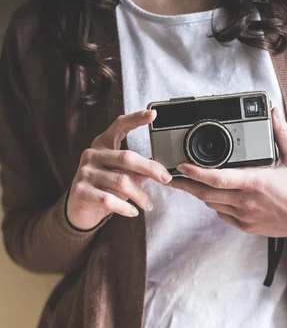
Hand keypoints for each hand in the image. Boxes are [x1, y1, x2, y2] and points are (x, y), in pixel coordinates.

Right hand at [67, 110, 171, 230]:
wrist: (79, 209)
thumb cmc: (104, 189)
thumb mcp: (121, 176)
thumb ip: (137, 170)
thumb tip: (162, 171)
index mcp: (103, 145)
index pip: (119, 126)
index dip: (136, 119)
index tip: (153, 114)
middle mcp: (92, 155)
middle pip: (127, 157)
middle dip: (150, 168)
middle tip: (166, 178)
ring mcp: (85, 172)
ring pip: (121, 181)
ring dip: (140, 195)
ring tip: (148, 205)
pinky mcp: (81, 191)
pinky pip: (109, 199)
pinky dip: (125, 207)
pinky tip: (133, 212)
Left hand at [169, 107, 286, 240]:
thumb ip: (281, 134)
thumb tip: (273, 112)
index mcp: (256, 183)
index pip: (218, 178)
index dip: (196, 173)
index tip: (181, 165)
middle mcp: (246, 202)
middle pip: (206, 194)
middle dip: (185, 185)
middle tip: (169, 176)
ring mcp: (244, 216)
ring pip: (211, 204)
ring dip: (199, 193)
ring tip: (187, 182)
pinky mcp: (245, 226)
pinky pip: (222, 214)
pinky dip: (214, 203)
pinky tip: (213, 194)